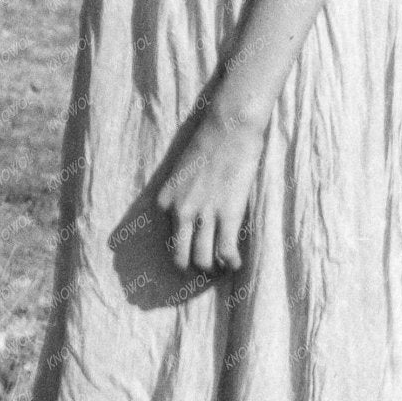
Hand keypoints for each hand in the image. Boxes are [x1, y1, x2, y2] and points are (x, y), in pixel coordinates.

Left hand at [156, 107, 265, 275]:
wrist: (228, 128)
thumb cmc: (208, 142)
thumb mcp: (181, 172)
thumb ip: (183, 195)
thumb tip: (193, 215)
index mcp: (165, 200)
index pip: (168, 239)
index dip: (182, 250)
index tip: (192, 254)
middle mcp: (180, 212)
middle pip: (181, 256)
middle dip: (192, 269)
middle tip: (204, 272)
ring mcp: (203, 215)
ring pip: (203, 260)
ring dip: (212, 270)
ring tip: (221, 270)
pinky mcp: (227, 215)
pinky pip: (226, 252)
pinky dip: (231, 264)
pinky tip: (236, 264)